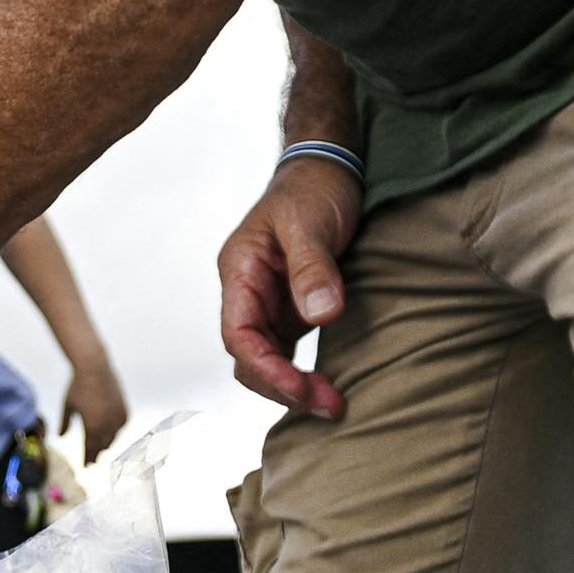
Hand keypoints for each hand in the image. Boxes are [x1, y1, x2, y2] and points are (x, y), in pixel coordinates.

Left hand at [60, 352, 130, 460]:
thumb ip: (64, 423)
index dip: (87, 459)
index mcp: (92, 427)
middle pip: (102, 446)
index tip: (85, 466)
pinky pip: (121, 427)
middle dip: (96, 453)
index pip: (90, 450)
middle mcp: (107, 425)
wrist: (94, 367)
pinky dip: (115, 432)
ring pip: (113, 438)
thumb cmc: (77, 386)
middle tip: (92, 461)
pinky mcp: (124, 410)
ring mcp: (117, 418)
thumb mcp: (67, 406)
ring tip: (101, 449)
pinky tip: (112, 434)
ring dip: (106, 444)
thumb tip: (59, 437)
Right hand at [218, 155, 357, 420]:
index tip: (300, 387)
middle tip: (330, 405)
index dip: (266, 368)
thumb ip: (313, 270)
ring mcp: (269, 303)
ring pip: (269, 360)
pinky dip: (305, 373)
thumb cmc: (314, 188)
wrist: (329, 168)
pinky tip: (330, 387)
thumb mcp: (312, 223)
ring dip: (295, 387)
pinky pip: (289, 352)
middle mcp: (249, 293)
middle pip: (250, 357)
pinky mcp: (292, 308)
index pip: (239, 335)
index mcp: (240, 272)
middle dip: (283, 387)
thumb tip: (320, 316)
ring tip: (334, 404)